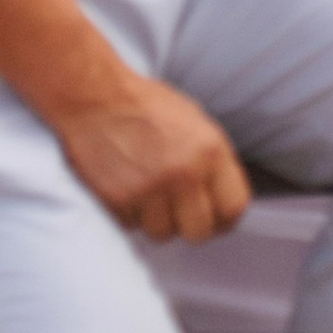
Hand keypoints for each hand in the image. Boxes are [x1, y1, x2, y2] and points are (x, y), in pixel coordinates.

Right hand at [56, 77, 251, 242]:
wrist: (99, 98)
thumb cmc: (146, 106)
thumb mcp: (196, 122)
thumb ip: (212, 161)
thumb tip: (221, 197)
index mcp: (210, 150)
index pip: (233, 207)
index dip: (225, 218)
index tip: (217, 220)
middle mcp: (184, 173)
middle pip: (200, 231)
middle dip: (191, 226)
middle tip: (182, 212)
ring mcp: (150, 190)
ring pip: (163, 234)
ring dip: (158, 220)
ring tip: (150, 192)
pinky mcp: (120, 201)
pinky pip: (133, 227)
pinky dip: (132, 215)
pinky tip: (129, 189)